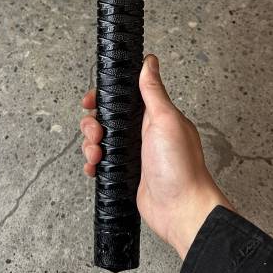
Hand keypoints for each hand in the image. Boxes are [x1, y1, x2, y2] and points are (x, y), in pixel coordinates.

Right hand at [80, 54, 232, 258]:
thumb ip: (153, 91)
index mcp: (152, 115)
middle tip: (96, 133)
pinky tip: (95, 168)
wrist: (181, 210)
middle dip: (93, 124)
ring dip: (90, 146)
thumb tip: (150, 62)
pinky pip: (102, 164)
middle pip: (105, 119)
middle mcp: (142, 132)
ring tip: (97, 155)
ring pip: (100, 141)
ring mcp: (133, 153)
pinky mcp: (126, 173)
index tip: (91, 101)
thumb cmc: (181, 166)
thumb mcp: (166, 120)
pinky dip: (93, 165)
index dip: (103, 97)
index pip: (122, 97)